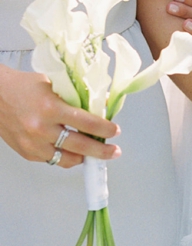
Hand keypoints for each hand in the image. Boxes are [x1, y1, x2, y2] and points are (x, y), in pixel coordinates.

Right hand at [0, 66, 119, 166]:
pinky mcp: (26, 152)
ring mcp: (32, 143)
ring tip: (94, 154)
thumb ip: (77, 98)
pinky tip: (72, 151)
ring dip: (84, 158)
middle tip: (114, 151)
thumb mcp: (53, 85)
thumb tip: (102, 106)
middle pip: (81, 146)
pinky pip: (52, 160)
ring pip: (67, 160)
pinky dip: (64, 156)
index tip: (115, 131)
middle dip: (102, 151)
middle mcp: (41, 128)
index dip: (106, 129)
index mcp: (50, 108)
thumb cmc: (22, 87)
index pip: (88, 123)